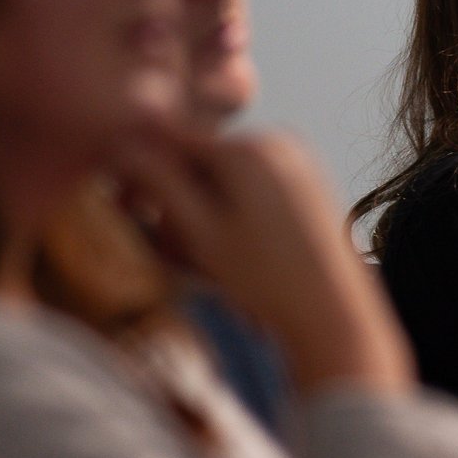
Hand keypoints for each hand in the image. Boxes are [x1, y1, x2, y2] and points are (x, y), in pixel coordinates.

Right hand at [115, 129, 413, 393]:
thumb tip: (124, 145)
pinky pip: (254, 191)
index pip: (172, 141)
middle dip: (177, 201)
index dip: (141, 170)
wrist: (335, 317)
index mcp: (248, 148)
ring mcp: (298, 162)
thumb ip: (160, 184)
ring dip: (203, 214)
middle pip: (202, 162)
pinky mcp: (310, 185)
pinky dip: (234, 217)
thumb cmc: (266, 280)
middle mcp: (277, 142)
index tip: (122, 203)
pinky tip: (235, 259)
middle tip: (170, 250)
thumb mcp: (202, 233)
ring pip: (226, 180)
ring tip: (206, 265)